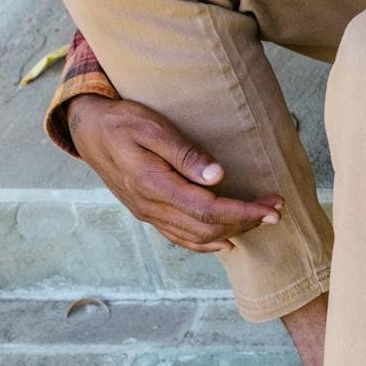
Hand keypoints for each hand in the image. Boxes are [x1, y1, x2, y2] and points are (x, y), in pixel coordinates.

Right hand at [65, 94, 283, 252]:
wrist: (88, 130)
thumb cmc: (122, 122)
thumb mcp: (153, 129)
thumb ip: (185, 154)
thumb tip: (218, 176)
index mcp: (153, 185)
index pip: (208, 209)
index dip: (243, 212)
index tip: (272, 207)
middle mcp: (150, 206)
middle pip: (206, 227)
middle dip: (246, 222)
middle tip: (277, 210)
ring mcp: (147, 212)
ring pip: (194, 236)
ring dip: (232, 231)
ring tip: (261, 220)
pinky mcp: (146, 211)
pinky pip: (178, 237)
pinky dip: (204, 243)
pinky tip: (225, 242)